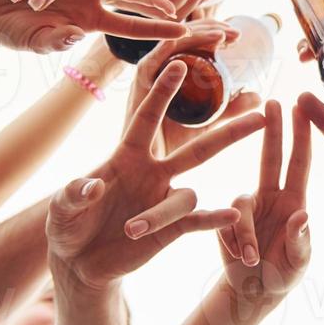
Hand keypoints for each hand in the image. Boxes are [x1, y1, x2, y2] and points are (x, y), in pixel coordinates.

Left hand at [46, 60, 264, 287]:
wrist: (78, 260)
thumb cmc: (68, 223)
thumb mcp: (62, 207)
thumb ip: (75, 193)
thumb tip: (94, 184)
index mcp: (126, 156)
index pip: (147, 118)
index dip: (162, 92)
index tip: (180, 64)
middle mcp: (153, 173)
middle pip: (197, 149)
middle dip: (227, 132)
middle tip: (261, 112)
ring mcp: (164, 199)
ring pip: (187, 194)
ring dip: (162, 213)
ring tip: (129, 229)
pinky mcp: (170, 229)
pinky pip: (197, 222)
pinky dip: (215, 220)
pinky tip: (232, 216)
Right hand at [126, 22, 256, 156]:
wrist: (149, 167)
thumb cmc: (174, 142)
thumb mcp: (209, 121)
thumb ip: (231, 109)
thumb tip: (258, 97)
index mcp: (175, 71)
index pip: (194, 43)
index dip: (215, 34)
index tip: (238, 36)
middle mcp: (161, 68)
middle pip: (183, 38)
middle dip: (210, 30)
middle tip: (235, 34)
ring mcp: (149, 74)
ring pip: (170, 43)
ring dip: (196, 34)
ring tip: (221, 36)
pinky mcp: (138, 85)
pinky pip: (151, 61)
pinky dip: (167, 46)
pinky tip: (186, 38)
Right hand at [216, 100, 311, 301]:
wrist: (254, 292)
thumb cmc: (284, 274)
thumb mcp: (298, 261)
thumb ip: (299, 241)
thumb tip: (301, 216)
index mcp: (294, 201)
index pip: (300, 163)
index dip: (302, 136)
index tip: (302, 108)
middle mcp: (270, 196)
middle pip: (270, 157)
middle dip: (273, 130)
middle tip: (272, 102)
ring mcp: (247, 207)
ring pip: (241, 204)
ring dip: (246, 233)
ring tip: (252, 259)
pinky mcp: (224, 220)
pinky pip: (226, 223)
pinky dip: (235, 242)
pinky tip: (243, 259)